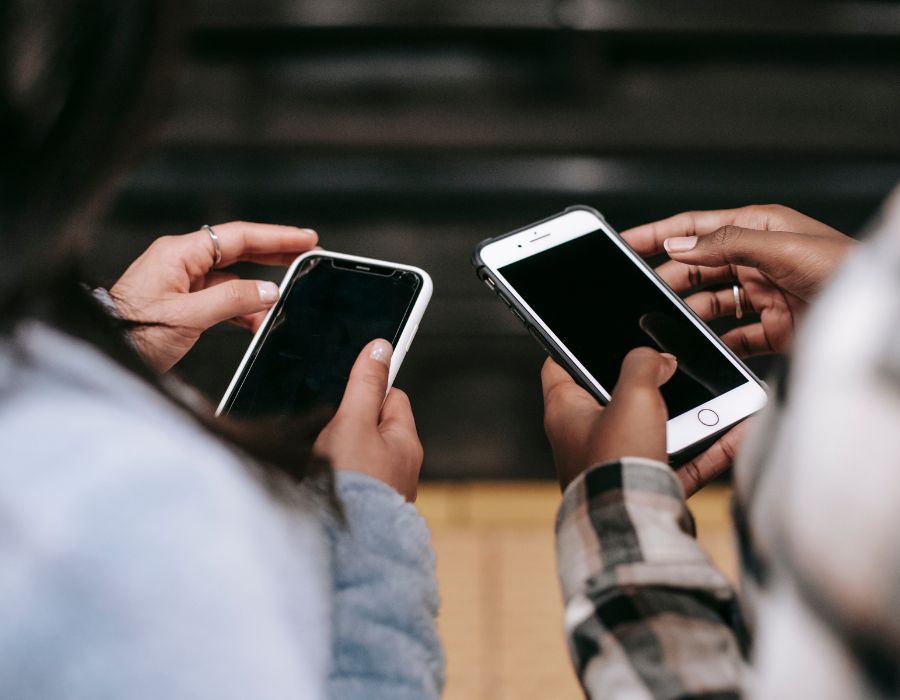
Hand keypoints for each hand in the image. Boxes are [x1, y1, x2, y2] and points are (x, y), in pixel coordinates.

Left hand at [110, 221, 318, 371]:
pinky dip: (241, 307)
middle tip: (307, 255)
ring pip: (232, 277)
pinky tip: (258, 320)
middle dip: (274, 254)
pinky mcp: (181, 301)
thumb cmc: (132, 332)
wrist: (105, 351)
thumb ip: (232, 300)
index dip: (276, 237)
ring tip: (286, 298)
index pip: (238, 236)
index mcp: (180, 253)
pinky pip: (220, 297)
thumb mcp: (188, 317)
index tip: (305, 238)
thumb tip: (268, 291)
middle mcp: (181, 261)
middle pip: (238, 250)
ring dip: (258, 289)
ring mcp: (181, 280)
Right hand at [314, 339, 423, 501]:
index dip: (366, 391)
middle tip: (329, 434)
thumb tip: (381, 347)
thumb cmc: (352, 485)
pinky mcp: (365, 510)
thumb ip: (364, 385)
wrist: (343, 548)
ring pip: (358, 454)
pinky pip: (350, 480)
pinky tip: (321, 485)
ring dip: (339, 452)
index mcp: (406, 443)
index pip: (392, 397)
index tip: (346, 394)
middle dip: (348, 424)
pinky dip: (336, 478)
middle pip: (372, 426)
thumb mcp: (354, 422)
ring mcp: (384, 491)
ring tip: (323, 462)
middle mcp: (401, 467)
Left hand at [542, 349, 747, 495]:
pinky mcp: (646, 486)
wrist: (634, 527)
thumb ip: (643, 364)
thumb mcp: (632, 395)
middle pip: (612, 396)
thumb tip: (658, 360)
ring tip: (714, 391)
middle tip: (668, 361)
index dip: (571, 345)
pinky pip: (683, 460)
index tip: (589, 332)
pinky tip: (738, 428)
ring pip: (654, 428)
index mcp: (565, 412)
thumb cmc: (617, 461)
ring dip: (685, 412)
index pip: (558, 367)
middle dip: (643, 380)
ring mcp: (617, 463)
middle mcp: (585, 438)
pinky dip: (709, 447)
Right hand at [621, 204, 854, 355]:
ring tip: (667, 323)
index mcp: (757, 228)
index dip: (659, 233)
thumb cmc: (844, 269)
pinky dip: (715, 342)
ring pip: (710, 302)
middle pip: (697, 267)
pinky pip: (732, 335)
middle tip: (643, 293)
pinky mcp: (771, 326)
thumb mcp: (781, 247)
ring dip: (689, 312)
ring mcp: (762, 293)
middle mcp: (756, 258)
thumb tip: (680, 245)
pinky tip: (702, 347)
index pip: (696, 228)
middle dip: (669, 279)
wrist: (877, 315)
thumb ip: (727, 243)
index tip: (626, 241)